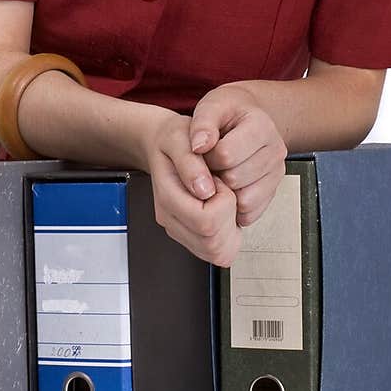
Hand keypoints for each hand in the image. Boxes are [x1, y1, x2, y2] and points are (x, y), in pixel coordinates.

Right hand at [137, 108, 242, 266]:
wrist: (161, 145)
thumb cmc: (172, 140)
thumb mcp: (179, 137)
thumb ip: (189, 161)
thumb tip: (204, 190)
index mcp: (166, 197)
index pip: (206, 221)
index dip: (223, 201)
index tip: (219, 181)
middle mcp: (171, 219)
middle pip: (213, 244)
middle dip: (229, 217)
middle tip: (222, 191)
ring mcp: (180, 230)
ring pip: (218, 253)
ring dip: (229, 229)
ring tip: (221, 200)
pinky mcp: (191, 237)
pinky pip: (219, 252)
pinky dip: (228, 235)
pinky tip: (222, 212)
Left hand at [188, 83, 287, 227]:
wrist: (245, 116)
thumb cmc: (227, 111)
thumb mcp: (211, 107)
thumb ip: (202, 124)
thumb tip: (199, 146)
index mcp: (262, 126)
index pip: (227, 155)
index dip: (207, 156)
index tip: (204, 149)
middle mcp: (276, 150)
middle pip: (235, 178)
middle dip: (215, 174)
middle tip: (210, 162)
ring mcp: (277, 172)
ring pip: (244, 199)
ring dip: (225, 191)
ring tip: (218, 172)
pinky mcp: (273, 191)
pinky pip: (251, 212)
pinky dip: (234, 206)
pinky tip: (227, 186)